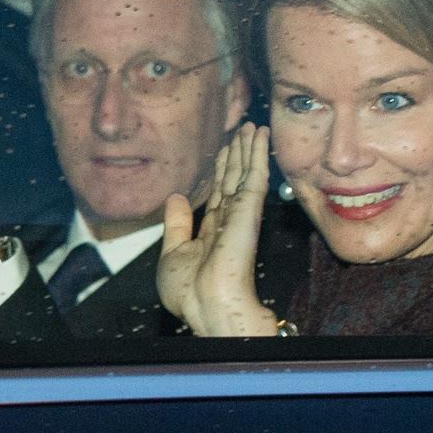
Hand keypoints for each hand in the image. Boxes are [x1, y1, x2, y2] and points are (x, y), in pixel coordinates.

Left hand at [158, 122, 277, 335]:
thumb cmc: (191, 292)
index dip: (222, 170)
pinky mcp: (250, 209)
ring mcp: (242, 213)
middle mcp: (230, 219)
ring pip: (245, 172)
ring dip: (249, 148)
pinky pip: (255, 175)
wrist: (207, 305)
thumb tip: (176, 197)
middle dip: (238, 154)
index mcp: (214, 230)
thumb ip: (176, 223)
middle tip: (241, 130)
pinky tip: (259, 135)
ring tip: (251, 127)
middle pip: (234, 178)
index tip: (225, 150)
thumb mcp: (173, 252)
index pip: (219, 192)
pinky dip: (258, 153)